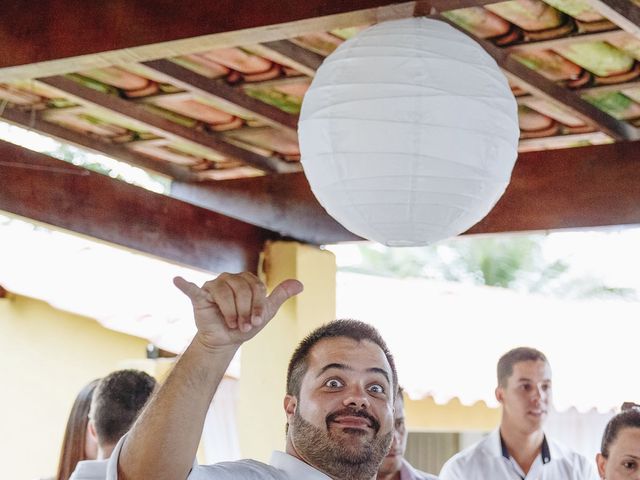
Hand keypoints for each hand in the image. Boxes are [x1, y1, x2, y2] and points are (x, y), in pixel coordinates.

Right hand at [174, 272, 302, 349]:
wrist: (227, 340)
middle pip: (242, 289)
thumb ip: (280, 295)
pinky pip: (193, 290)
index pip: (256, 287)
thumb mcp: (266, 311)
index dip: (257, 306)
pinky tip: (177, 280)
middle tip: (243, 326)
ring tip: (232, 324)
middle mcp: (229, 278)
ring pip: (225, 293)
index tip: (256, 322)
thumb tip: (301, 284)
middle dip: (245, 311)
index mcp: (245, 279)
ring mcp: (213, 286)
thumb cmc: (246, 323)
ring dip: (231, 312)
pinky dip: (185, 285)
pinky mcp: (200, 297)